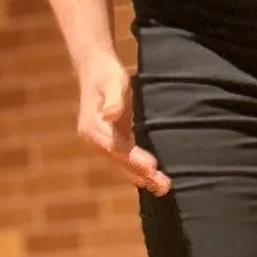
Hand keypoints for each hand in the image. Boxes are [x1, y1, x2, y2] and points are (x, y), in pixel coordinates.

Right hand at [76, 52, 170, 196]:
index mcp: (92, 127)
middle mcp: (93, 138)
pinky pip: (124, 159)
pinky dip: (138, 169)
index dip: (134, 159)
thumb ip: (114, 98)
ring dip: (141, 177)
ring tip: (162, 188)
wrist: (95, 68)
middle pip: (120, 161)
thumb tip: (110, 113)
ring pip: (122, 164)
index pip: (116, 148)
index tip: (152, 167)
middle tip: (164, 186)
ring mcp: (101, 142)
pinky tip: (153, 178)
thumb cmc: (106, 73)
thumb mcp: (112, 82)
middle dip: (141, 175)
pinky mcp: (110, 141)